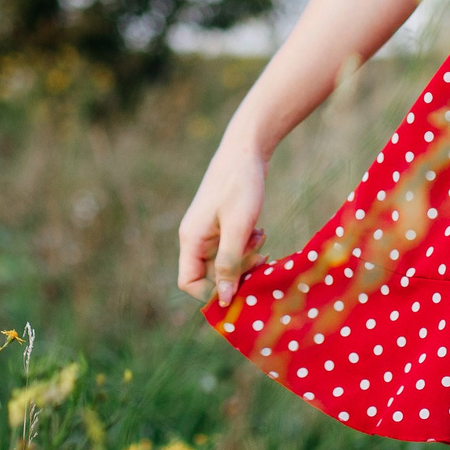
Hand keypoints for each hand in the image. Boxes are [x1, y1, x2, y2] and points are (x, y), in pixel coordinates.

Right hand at [176, 139, 268, 305]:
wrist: (247, 150)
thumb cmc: (241, 186)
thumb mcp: (238, 227)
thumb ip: (230, 263)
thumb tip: (225, 299)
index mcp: (191, 240)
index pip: (189, 282)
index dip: (213, 292)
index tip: (240, 287)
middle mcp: (196, 238)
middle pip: (211, 275)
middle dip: (238, 271)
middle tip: (260, 254)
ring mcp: (209, 232)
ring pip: (226, 262)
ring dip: (246, 257)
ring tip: (260, 236)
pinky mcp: (223, 225)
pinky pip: (234, 248)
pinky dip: (248, 246)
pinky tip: (259, 230)